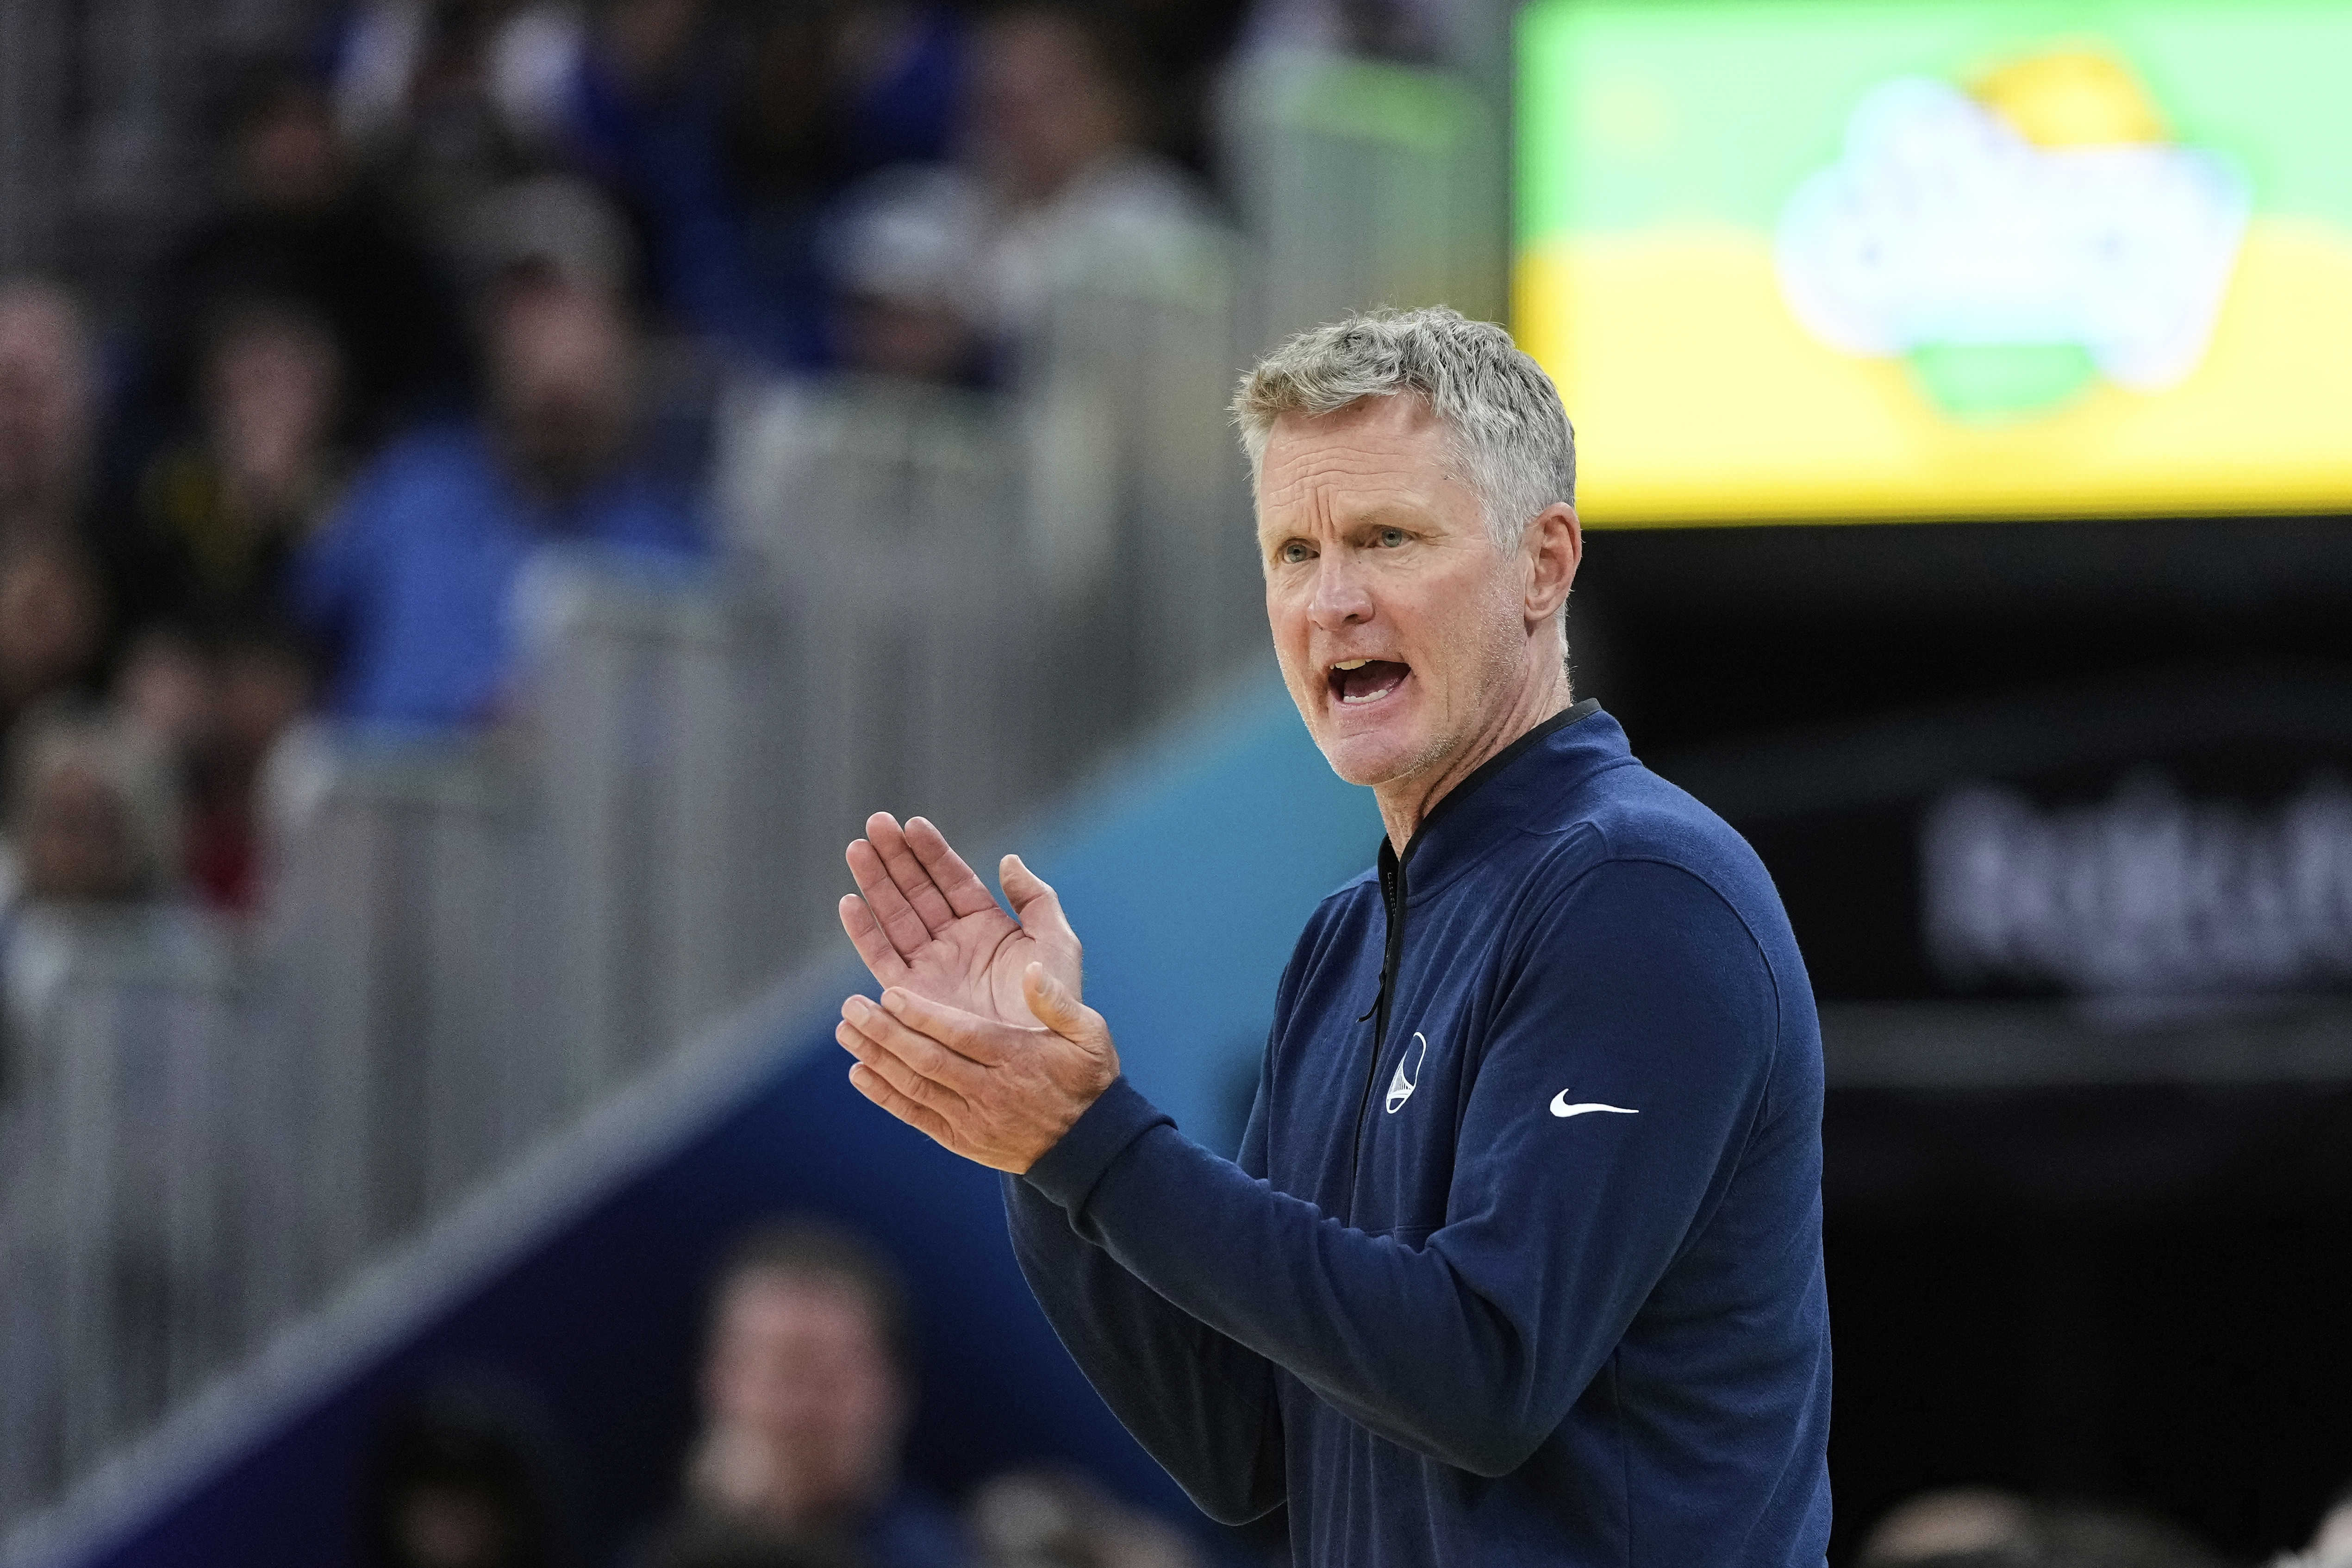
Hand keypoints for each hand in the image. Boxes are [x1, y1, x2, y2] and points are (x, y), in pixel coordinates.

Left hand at [834, 964, 1119, 1173]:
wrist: (1088, 1148)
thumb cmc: (1088, 1080)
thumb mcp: (1090, 1034)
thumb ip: (1058, 1000)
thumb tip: (1032, 969)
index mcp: (1016, 1057)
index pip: (960, 1034)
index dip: (923, 1015)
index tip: (890, 993)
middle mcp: (988, 1090)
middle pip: (927, 1059)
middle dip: (885, 1032)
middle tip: (852, 1006)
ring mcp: (971, 1118)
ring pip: (915, 1086)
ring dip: (877, 1058)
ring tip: (847, 1031)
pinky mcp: (960, 1140)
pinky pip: (916, 1116)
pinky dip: (885, 1096)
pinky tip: (859, 1073)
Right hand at [839, 814, 1082, 1026]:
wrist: (1040, 1058)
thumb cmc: (1056, 1002)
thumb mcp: (1057, 942)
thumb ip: (1036, 899)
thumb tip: (1008, 860)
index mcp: (989, 927)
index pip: (954, 880)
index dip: (933, 852)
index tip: (913, 824)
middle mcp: (955, 944)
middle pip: (918, 891)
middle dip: (896, 858)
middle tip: (876, 823)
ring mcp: (931, 969)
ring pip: (896, 917)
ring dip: (875, 883)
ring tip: (857, 848)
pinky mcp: (911, 997)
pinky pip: (882, 958)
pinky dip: (864, 932)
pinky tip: (849, 902)